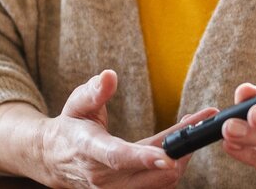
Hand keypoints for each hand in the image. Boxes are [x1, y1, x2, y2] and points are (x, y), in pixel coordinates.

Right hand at [36, 70, 212, 187]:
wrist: (56, 159)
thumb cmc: (71, 127)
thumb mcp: (77, 104)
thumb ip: (93, 92)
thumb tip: (109, 76)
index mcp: (89, 149)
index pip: (118, 157)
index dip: (143, 158)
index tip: (167, 157)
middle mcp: (103, 177)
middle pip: (151, 174)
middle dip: (179, 152)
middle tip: (199, 125)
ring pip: (161, 182)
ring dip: (181, 158)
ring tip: (193, 130)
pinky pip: (159, 184)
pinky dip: (173, 167)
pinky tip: (179, 146)